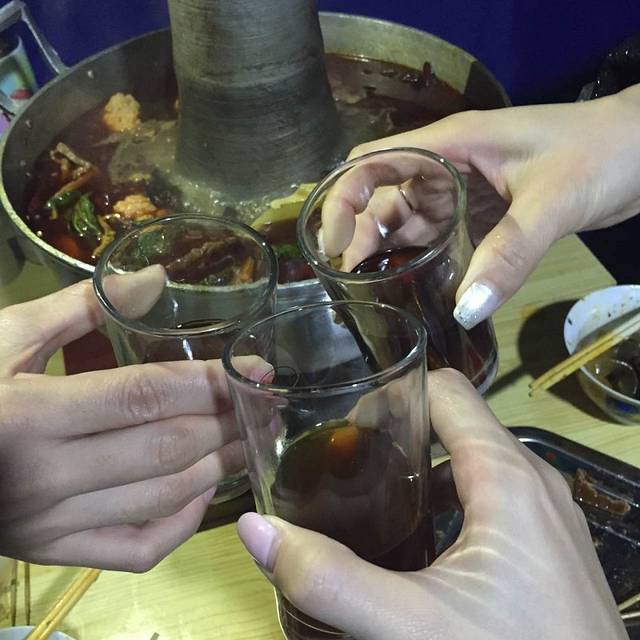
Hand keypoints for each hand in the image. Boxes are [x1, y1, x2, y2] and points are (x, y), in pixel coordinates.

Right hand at [0, 280, 267, 570]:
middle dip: (228, 423)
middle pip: (166, 449)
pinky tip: (205, 489)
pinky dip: (184, 523)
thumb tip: (155, 279)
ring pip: (163, 497)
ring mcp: (51, 525)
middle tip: (267, 403)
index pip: (145, 397)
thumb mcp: (2, 338)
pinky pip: (138, 549)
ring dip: (220, 465)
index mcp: (29, 416)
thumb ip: (79, 309)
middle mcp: (45, 478)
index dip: (209, 383)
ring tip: (253, 437)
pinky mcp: (54, 552)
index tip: (255, 371)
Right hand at [237, 369, 627, 639]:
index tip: (346, 427)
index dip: (391, 394)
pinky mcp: (547, 543)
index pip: (445, 389)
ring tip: (372, 496)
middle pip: (456, 421)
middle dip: (397, 431)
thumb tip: (255, 530)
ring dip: (421, 467)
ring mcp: (545, 512)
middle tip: (345, 465)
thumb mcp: (414, 626)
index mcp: (506, 474)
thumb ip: (330, 578)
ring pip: (472, 460)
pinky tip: (417, 539)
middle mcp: (533, 479)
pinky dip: (447, 498)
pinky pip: (491, 495)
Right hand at [321, 84, 639, 328]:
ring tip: (371, 290)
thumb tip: (464, 311)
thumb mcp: (552, 201)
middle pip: (382, 196)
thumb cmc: (601, 153)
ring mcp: (462, 190)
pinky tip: (411, 284)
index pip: (373, 163)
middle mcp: (446, 166)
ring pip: (408, 220)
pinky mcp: (480, 213)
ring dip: (387, 250)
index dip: (343, 200)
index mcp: (451, 144)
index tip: (332, 246)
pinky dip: (421, 258)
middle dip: (359, 234)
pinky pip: (438, 236)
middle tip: (350, 281)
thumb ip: (509, 254)